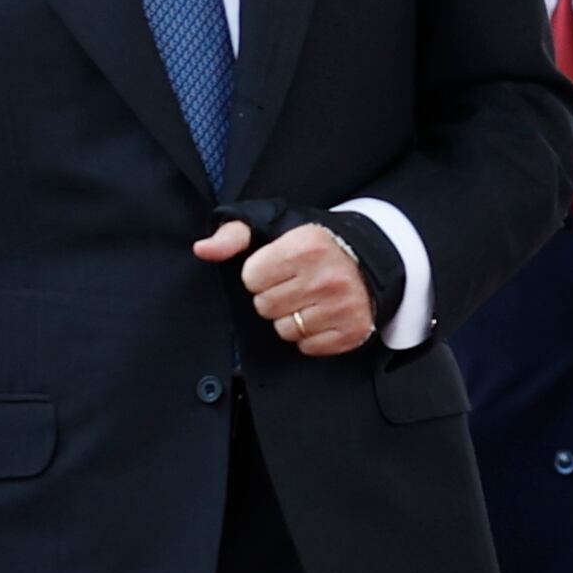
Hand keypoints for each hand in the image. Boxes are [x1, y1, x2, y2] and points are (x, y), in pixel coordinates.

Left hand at [196, 218, 376, 357]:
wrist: (370, 259)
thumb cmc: (315, 244)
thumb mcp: (273, 226)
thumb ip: (233, 234)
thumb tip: (202, 249)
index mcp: (305, 245)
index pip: (251, 278)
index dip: (259, 275)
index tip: (277, 268)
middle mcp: (326, 276)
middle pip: (266, 307)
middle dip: (273, 297)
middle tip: (293, 284)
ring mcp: (342, 306)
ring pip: (285, 330)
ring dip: (291, 318)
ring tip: (307, 299)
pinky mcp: (352, 330)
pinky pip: (308, 347)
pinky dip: (310, 336)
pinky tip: (321, 315)